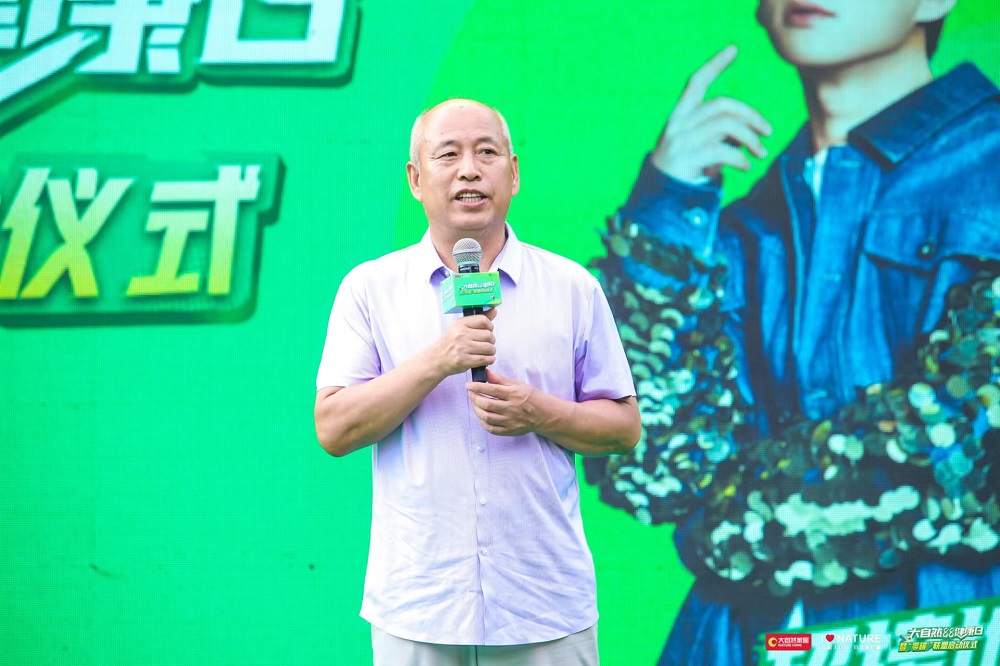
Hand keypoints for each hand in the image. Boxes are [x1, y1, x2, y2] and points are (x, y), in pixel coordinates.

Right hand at [429, 307, 498, 377]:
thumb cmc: (450, 343)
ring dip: (491, 351)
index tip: (488, 331)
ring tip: (486, 352)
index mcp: (460, 324)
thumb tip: (494, 310)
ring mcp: (463, 348)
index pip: (483, 320)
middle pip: (489, 335)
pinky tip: (486, 359)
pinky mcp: (465, 360)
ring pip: (489, 348)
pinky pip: (485, 359)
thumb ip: (478, 320)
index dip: (490, 326)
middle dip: (491, 341)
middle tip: (486, 343)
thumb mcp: (460, 327)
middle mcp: (461, 334)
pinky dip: (489, 360)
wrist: (436, 359)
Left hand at [466, 369, 538, 435]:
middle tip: (471, 393)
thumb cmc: (529, 397)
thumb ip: (500, 380)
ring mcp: (510, 421)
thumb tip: (486, 373)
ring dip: (477, 410)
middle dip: (475, 398)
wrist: (543, 414)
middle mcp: (511, 408)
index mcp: (514, 394)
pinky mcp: (509, 430)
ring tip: (475, 404)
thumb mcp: (517, 384)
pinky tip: (482, 416)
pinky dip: (483, 422)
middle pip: (487, 404)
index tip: (468, 385)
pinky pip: (492, 429)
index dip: (477, 387)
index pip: (492, 390)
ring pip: (487, 417)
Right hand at [650, 45, 771, 182]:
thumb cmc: (681, 171)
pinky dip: (740, 158)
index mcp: (678, 116)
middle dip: (751, 115)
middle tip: (768, 132)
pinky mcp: (687, 160)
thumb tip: (746, 136)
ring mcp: (682, 141)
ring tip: (760, 153)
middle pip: (722, 104)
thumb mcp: (696, 146)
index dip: (714, 64)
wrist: (657, 199)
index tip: (734, 49)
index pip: (696, 82)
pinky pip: (723, 151)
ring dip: (750, 139)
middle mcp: (678, 124)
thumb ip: (716, 134)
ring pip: (726, 126)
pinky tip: (745, 167)